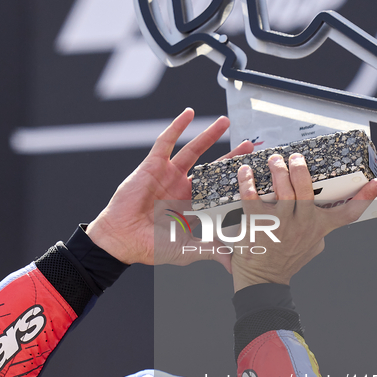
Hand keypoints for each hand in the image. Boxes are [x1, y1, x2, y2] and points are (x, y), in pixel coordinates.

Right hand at [86, 109, 252, 265]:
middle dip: (231, 156)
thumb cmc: (150, 247)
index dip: (235, 182)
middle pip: (212, 167)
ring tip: (225, 121)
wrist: (122, 239)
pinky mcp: (153, 166)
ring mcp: (168, 175)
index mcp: (192, 207)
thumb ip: (211, 250)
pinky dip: (177, 127)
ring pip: (193, 150)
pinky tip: (189, 113)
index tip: (254, 173)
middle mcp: (182, 189)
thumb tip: (234, 262)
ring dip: (209, 135)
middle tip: (249, 146)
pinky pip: (166, 142)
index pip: (219, 190)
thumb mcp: (186, 250)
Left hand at [231, 152, 376, 290]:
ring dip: (277, 170)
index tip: (376, 181)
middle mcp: (302, 224)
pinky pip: (251, 196)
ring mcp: (279, 223)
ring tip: (274, 160)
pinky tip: (244, 171)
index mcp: (319, 227)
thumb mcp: (313, 245)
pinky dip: (247, 181)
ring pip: (282, 189)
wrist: (264, 280)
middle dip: (300, 168)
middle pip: (306, 189)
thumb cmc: (288, 260)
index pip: (348, 213)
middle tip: (294, 158)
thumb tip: (327, 209)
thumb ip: (320, 227)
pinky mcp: (257, 223)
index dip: (365, 197)